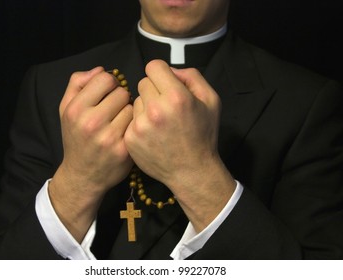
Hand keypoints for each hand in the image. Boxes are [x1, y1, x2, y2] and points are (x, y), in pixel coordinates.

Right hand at [50, 67, 132, 240]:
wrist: (83, 175)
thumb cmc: (76, 138)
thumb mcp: (66, 109)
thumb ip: (78, 84)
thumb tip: (100, 69)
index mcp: (76, 109)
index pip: (106, 79)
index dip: (110, 84)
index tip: (108, 93)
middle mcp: (91, 123)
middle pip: (122, 92)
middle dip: (120, 98)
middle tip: (114, 110)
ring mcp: (109, 137)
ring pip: (132, 108)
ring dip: (129, 112)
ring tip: (119, 122)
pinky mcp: (124, 149)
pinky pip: (137, 124)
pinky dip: (134, 126)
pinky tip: (126, 132)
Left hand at [125, 60, 234, 230]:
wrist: (192, 171)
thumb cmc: (203, 135)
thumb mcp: (211, 100)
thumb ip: (192, 76)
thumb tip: (170, 70)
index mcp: (176, 97)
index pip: (153, 66)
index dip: (161, 73)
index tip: (166, 84)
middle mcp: (155, 109)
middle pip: (143, 82)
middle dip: (154, 90)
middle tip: (166, 106)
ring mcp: (140, 125)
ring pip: (136, 101)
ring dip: (146, 107)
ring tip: (160, 123)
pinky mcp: (131, 138)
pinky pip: (131, 119)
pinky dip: (140, 123)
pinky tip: (153, 134)